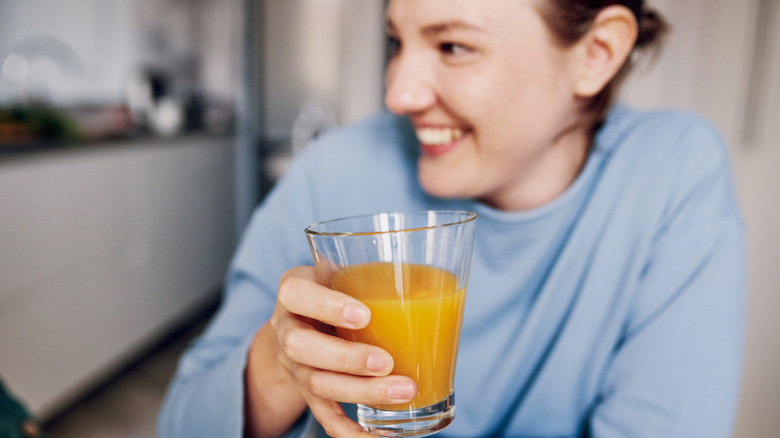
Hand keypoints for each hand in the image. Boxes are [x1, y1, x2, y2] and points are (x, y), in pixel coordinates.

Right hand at [252, 266, 417, 436]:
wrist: (304, 319)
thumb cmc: (336, 288)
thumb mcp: (344, 273)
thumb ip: (369, 276)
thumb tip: (436, 284)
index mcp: (294, 290)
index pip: (296, 293)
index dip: (327, 306)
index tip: (365, 315)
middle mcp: (286, 327)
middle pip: (300, 346)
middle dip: (346, 358)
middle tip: (386, 362)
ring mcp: (293, 362)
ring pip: (315, 383)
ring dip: (360, 391)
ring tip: (403, 391)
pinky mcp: (306, 391)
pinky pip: (323, 414)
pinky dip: (350, 429)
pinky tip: (376, 436)